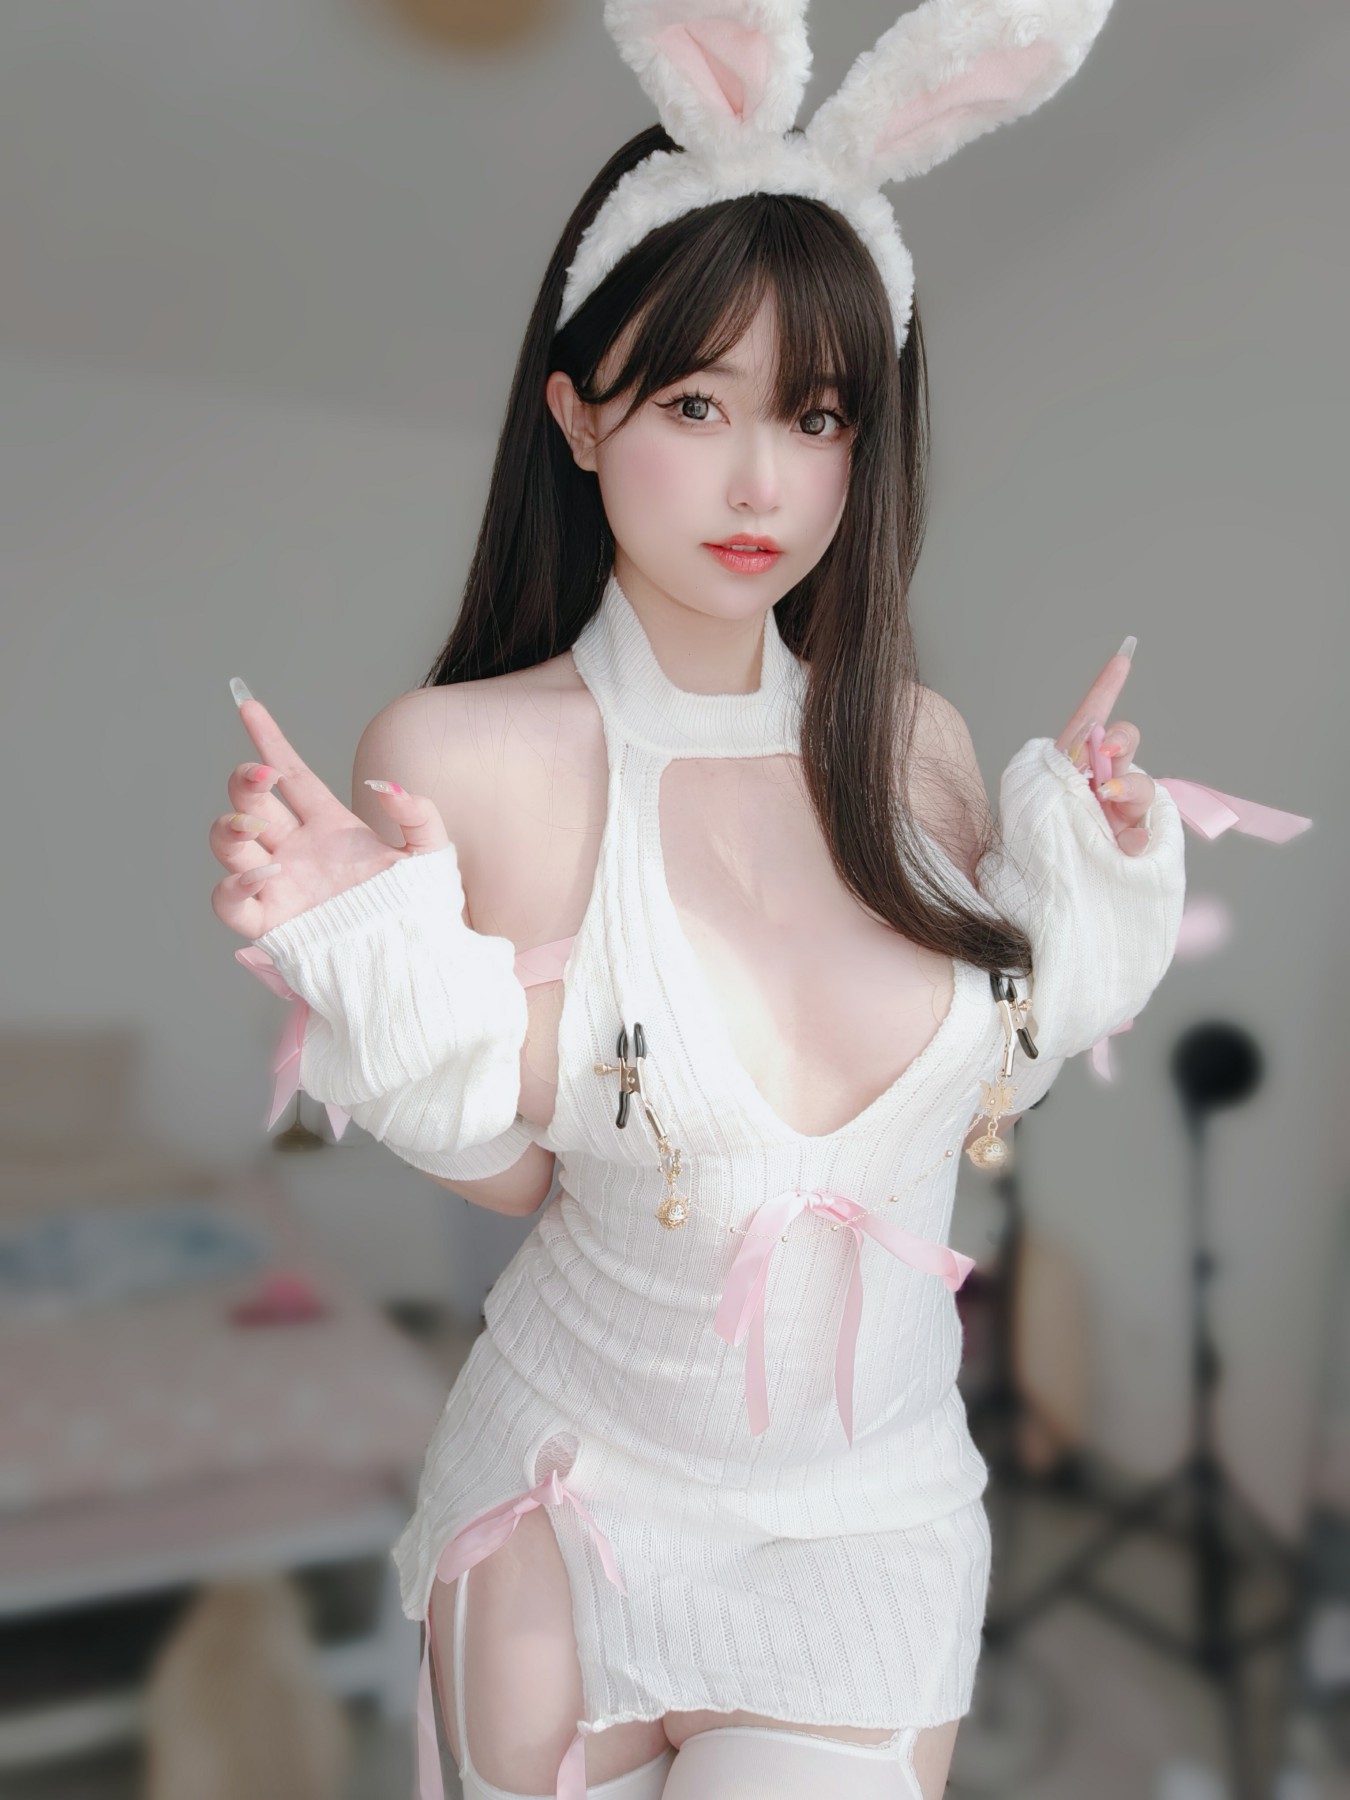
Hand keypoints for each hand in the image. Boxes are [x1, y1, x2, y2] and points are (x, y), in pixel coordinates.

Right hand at [210, 688, 450, 939]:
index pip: (290, 774)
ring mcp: (279, 885)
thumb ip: (417, 813)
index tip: (249, 706)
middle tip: (262, 777)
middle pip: (250, 802)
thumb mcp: (431, 853)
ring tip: (255, 827)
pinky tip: (263, 873)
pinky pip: (231, 901)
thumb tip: (384, 786)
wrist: (415, 961)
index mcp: (328, 825)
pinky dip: (235, 884)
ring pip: (229, 843)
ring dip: (231, 825)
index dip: (269, 740)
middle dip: (245, 781)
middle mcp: (296, 850)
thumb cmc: (420, 909)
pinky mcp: (271, 923)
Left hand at [1053, 642, 1154, 856]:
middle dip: (1122, 738)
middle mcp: (1102, 786)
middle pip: (1124, 744)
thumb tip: (1084, 747)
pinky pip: (1148, 833)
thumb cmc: (1034, 854)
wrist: (1048, 904)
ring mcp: (1123, 816)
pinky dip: (1137, 838)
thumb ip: (1056, 775)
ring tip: (1108, 800)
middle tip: (1108, 751)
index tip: (1122, 656)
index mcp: (1072, 771)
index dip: (1105, 689)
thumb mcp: (1035, 806)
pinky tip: (1125, 848)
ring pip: (1140, 784)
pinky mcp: (1138, 846)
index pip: (1090, 723)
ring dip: (1128, 787)